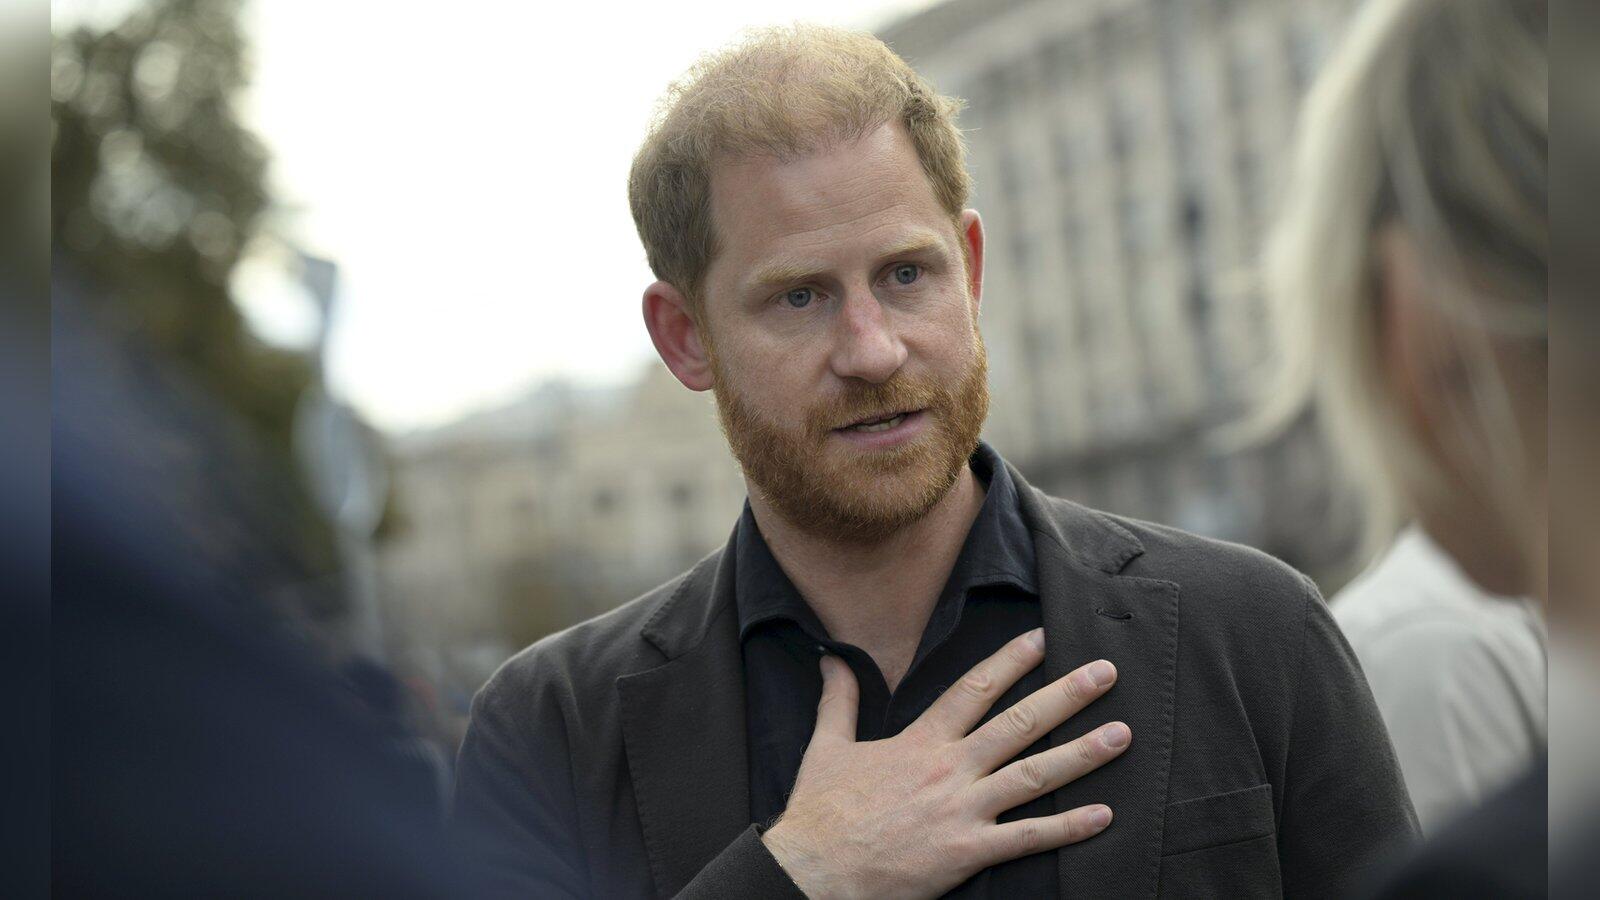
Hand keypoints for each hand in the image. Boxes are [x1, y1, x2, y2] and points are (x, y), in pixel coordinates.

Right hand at [760, 628, 1128, 898]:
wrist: (814, 868)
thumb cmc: (820, 812)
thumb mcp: (825, 746)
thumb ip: (838, 701)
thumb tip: (831, 659)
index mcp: (920, 742)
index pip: (974, 690)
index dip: (1011, 662)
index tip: (1042, 639)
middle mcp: (949, 769)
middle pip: (1018, 723)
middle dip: (1066, 695)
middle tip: (1105, 673)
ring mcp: (962, 811)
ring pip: (1034, 775)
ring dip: (1082, 754)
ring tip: (1121, 735)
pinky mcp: (967, 852)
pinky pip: (1028, 839)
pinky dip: (1068, 828)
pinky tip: (1104, 816)